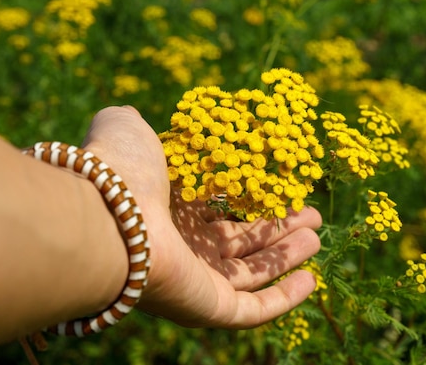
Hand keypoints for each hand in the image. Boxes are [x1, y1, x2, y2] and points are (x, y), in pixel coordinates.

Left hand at [82, 106, 321, 327]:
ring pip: (250, 272)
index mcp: (166, 208)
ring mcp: (193, 281)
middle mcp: (180, 247)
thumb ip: (132, 122)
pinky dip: (284, 298)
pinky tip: (311, 280)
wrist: (107, 217)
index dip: (249, 198)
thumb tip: (132, 116)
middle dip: (276, 228)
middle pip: (238, 241)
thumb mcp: (126, 128)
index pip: (215, 207)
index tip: (280, 186)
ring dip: (286, 257)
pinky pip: (253, 309)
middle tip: (310, 214)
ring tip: (318, 237)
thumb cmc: (121, 169)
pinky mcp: (207, 308)